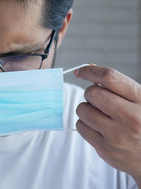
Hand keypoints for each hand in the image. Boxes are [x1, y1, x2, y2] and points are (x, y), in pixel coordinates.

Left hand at [74, 65, 140, 182]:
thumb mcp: (139, 100)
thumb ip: (117, 84)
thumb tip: (90, 67)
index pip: (109, 77)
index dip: (90, 71)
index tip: (80, 71)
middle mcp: (131, 117)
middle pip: (92, 93)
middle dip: (91, 93)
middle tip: (100, 101)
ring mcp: (117, 134)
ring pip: (82, 109)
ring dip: (87, 109)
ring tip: (101, 116)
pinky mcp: (105, 149)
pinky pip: (80, 126)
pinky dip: (85, 124)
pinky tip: (99, 128)